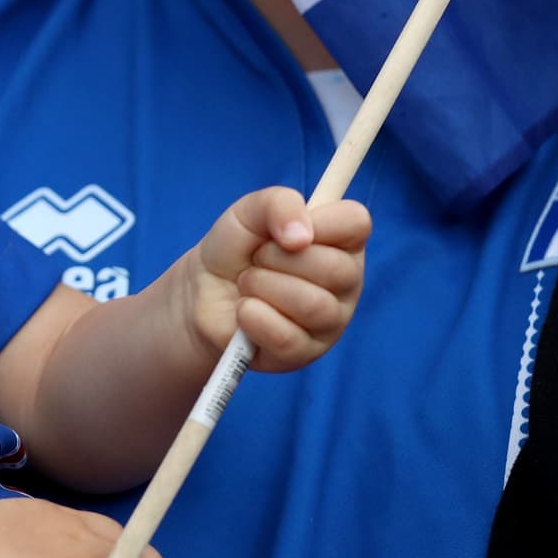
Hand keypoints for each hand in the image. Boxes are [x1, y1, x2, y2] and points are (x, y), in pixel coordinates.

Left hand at [186, 187, 369, 371]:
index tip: (286, 231)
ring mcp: (331, 321)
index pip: (357, 222)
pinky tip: (245, 311)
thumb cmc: (236, 248)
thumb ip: (278, 204)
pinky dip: (254, 317)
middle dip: (278, 258)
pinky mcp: (305, 353)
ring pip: (313, 305)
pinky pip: (288, 337)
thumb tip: (301, 236)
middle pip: (335, 268)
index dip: (321, 222)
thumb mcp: (248, 211)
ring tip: (247, 284)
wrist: (201, 292)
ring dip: (262, 287)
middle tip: (256, 259)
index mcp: (341, 240)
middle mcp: (346, 281)